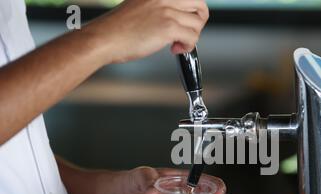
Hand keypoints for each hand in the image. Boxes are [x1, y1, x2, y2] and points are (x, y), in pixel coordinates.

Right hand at [84, 0, 208, 63]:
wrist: (105, 38)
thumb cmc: (119, 28)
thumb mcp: (142, 6)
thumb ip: (160, 7)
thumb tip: (179, 17)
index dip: (192, 11)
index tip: (185, 21)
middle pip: (200, 4)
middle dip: (199, 22)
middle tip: (188, 32)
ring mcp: (167, 10)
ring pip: (198, 24)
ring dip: (191, 37)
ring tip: (177, 43)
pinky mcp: (168, 27)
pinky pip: (192, 37)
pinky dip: (187, 47)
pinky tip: (174, 49)